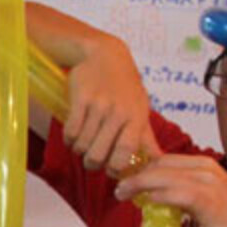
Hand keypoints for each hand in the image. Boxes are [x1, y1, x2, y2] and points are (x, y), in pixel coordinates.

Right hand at [62, 35, 160, 173]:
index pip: (126, 153)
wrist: (104, 55)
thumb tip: (157, 161)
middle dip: (92, 164)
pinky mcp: (80, 99)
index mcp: (136, 118)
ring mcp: (99, 105)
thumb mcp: (140, 108)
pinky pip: (70, 131)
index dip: (115, 169)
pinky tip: (72, 136)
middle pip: (98, 154)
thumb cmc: (125, 85)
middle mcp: (119, 113)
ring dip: (79, 151)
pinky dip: (69, 139)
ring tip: (81, 146)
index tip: (111, 172)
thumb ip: (146, 137)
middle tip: (91, 161)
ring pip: (82, 145)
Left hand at [114, 153, 226, 226]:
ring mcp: (206, 182)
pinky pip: (173, 193)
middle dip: (135, 175)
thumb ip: (184, 190)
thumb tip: (156, 194)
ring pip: (161, 176)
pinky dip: (155, 196)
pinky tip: (144, 201)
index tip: (127, 178)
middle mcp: (204, 168)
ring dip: (137, 184)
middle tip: (120, 187)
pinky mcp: (206, 199)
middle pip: (159, 165)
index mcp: (203, 164)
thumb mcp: (207, 196)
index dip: (142, 168)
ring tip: (122, 193)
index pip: (164, 159)